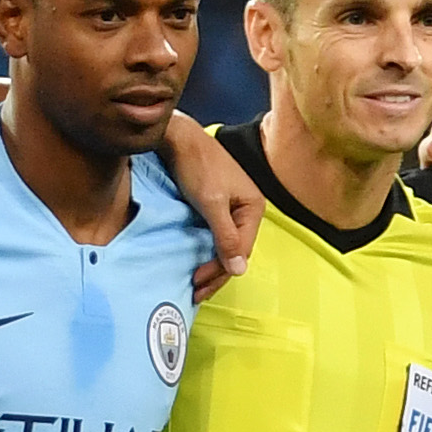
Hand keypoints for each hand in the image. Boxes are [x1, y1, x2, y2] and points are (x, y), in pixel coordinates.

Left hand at [153, 112, 260, 293]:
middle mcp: (247, 209)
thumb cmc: (196, 166)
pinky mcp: (216, 207)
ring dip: (210, 265)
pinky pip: (214, 236)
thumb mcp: (211, 203)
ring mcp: (232, 209)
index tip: (197, 285)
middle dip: (215, 273)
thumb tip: (239, 269)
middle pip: (235, 251)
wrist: (177, 139)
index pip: (242, 250)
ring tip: (194, 284)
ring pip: (224, 246)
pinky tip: (194, 263)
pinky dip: (205, 251)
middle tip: (194, 292)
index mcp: (254, 207)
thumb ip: (225, 236)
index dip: (220, 271)